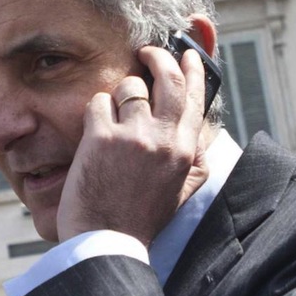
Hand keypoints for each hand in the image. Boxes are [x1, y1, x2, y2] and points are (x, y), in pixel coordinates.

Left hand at [55, 46, 210, 243]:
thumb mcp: (180, 192)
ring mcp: (132, 135)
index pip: (195, 97)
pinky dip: (94, 112)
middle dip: (158, 57)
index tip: (189, 55)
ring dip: (118, 93)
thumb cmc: (139, 220)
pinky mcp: (101, 138)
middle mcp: (163, 138)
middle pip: (167, 77)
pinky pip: (98, 102)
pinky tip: (92, 133)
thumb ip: (194, 161)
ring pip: (128, 86)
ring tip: (112, 116)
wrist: (106, 243)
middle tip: (147, 52)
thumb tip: (202, 135)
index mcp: (184, 150)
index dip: (193, 69)